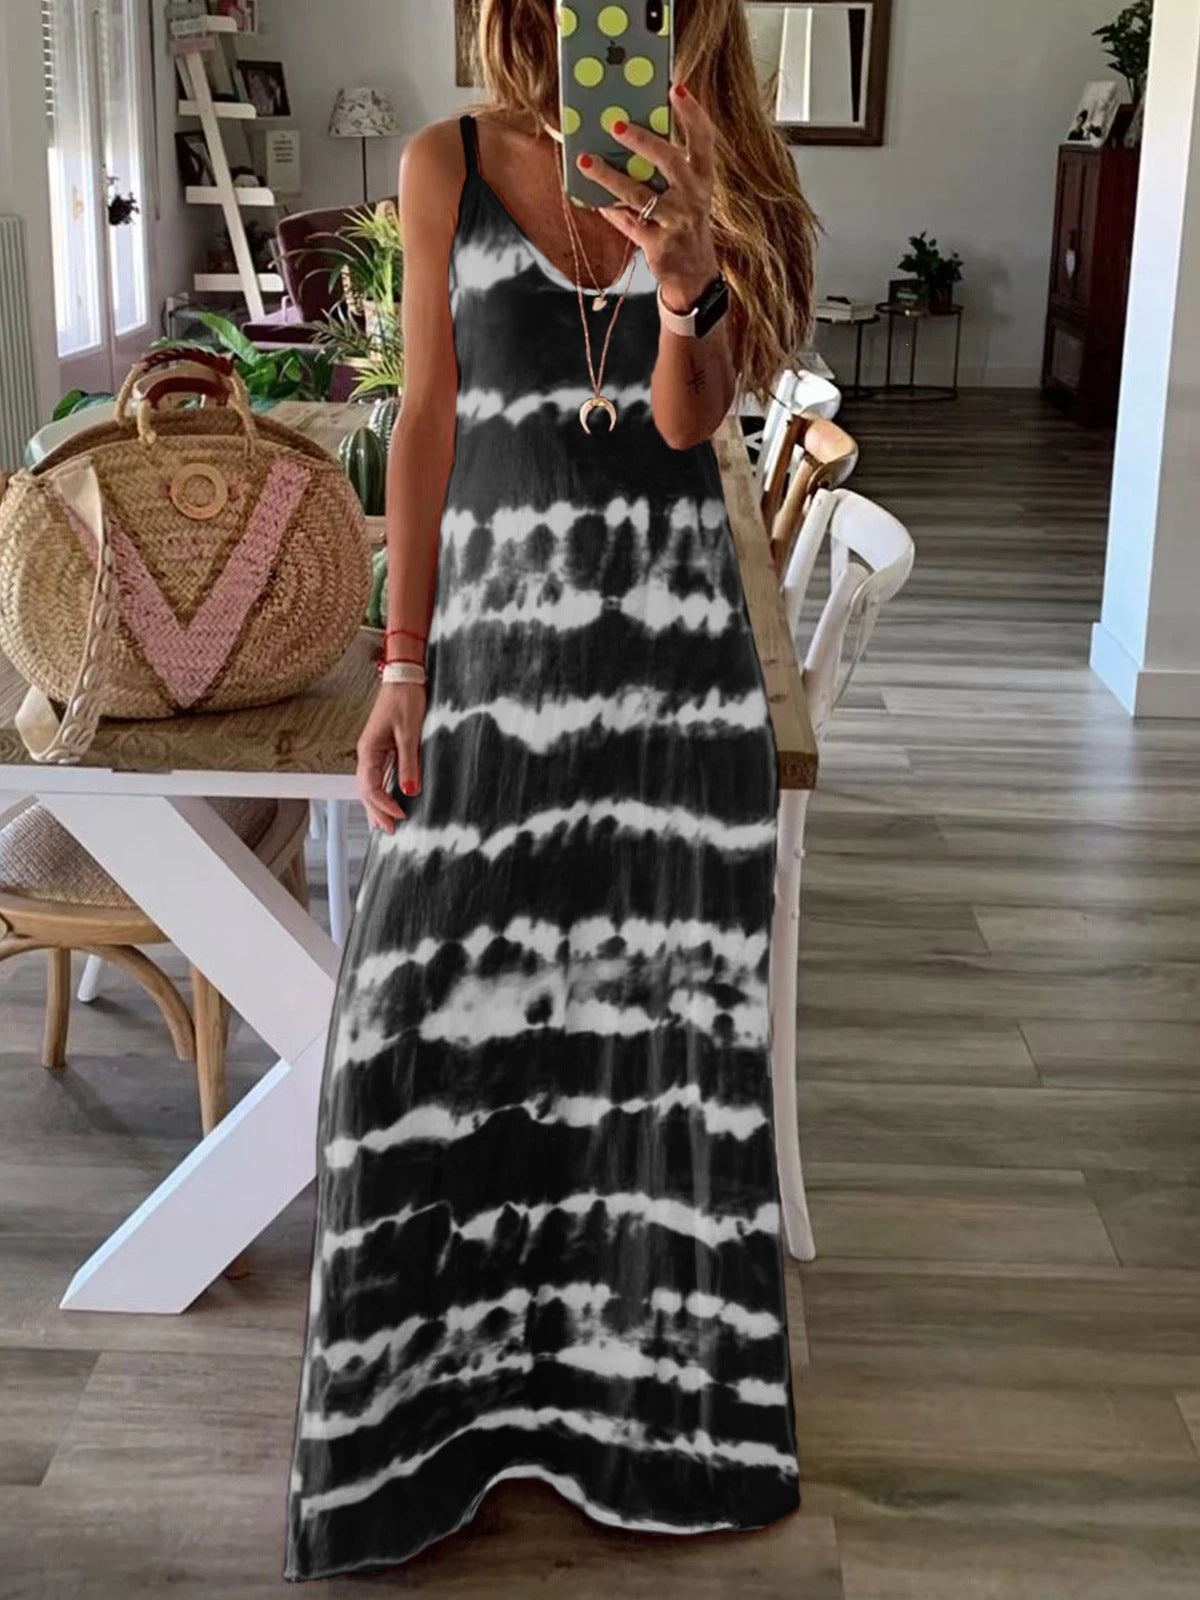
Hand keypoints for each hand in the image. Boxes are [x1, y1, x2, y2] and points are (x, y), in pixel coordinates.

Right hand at [356, 682, 424, 833]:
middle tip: (390, 831)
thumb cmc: (405, 699)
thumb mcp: (409, 732)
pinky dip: (381, 793)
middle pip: (365, 790)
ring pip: (369, 786)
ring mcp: (372, 752)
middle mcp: (366, 753)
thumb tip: (409, 790)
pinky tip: (388, 802)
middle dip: (376, 812)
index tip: (400, 815)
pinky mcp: (382, 749)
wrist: (404, 678)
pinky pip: (378, 777)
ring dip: (376, 806)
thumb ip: (408, 762)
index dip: (383, 804)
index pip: (370, 786)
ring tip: (385, 825)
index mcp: (369, 750)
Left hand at [577, 82, 719, 311]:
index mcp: (703, 177)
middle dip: (642, 141)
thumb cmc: (684, 222)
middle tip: (615, 124)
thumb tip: (628, 132)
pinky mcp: (659, 245)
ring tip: (585, 161)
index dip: (692, 113)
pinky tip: (592, 198)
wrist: (693, 274)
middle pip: (669, 161)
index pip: (704, 139)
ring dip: (609, 177)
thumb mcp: (687, 192)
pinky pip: (628, 223)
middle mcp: (694, 197)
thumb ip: (667, 167)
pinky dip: (610, 210)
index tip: (675, 88)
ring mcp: (677, 222)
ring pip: (639, 195)